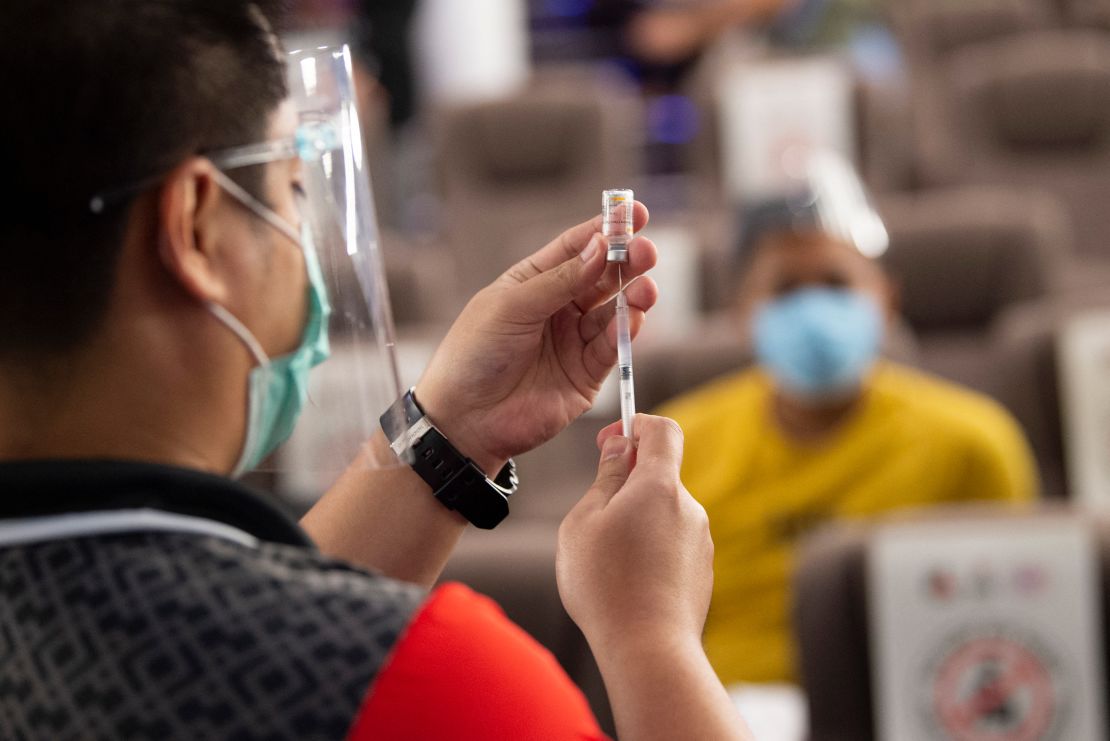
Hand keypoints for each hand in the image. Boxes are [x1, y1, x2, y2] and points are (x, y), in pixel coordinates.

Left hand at [416, 204, 658, 473]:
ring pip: (614, 311)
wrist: (465, 419)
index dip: (606, 229)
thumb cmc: (474, 355)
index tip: (634, 214)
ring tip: (645, 287)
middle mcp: (558, 308)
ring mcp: (574, 341)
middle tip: (646, 250)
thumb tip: (600, 247)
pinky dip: (627, 331)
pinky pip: (612, 347)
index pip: (577, 248)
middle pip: (603, 276)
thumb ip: (560, 280)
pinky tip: (635, 317)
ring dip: (633, 296)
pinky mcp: (586, 375)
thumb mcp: (512, 306)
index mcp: (534, 282)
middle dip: (627, 261)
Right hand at [556, 414, 713, 653]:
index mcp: (659, 486)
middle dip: (627, 485)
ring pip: (663, 513)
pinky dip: (650, 550)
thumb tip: (620, 447)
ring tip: (608, 560)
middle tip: (594, 517)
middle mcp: (689, 508)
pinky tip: (628, 582)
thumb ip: (605, 477)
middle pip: (659, 476)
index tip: (609, 441)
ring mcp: (701, 541)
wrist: (649, 650)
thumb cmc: (606, 584)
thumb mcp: (585, 521)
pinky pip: (672, 544)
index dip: (635, 425)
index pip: (662, 430)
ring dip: (636, 522)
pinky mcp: (702, 571)